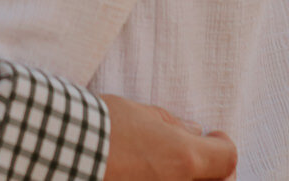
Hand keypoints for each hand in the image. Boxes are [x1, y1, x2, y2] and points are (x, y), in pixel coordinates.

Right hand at [99, 95, 235, 180]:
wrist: (61, 147)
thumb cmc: (101, 125)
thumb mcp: (141, 114)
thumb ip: (173, 125)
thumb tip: (193, 131)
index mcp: (184, 159)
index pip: (227, 159)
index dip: (222, 144)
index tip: (212, 136)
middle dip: (213, 170)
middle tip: (198, 155)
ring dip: (188, 177)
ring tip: (168, 164)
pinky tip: (147, 172)